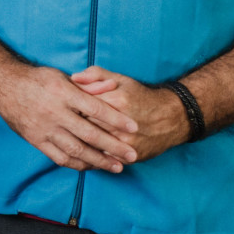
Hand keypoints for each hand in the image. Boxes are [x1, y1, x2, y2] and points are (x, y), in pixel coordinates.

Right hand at [0, 63, 138, 172]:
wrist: (3, 86)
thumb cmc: (37, 80)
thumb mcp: (61, 75)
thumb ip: (87, 84)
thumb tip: (114, 85)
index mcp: (62, 93)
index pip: (95, 108)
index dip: (116, 119)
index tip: (134, 128)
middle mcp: (54, 112)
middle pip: (89, 133)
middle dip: (114, 146)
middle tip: (132, 154)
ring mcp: (44, 128)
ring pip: (76, 149)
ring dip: (99, 160)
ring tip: (117, 167)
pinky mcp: (36, 140)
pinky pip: (60, 157)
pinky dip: (78, 164)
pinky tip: (91, 166)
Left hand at [72, 66, 189, 162]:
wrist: (172, 117)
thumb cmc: (141, 96)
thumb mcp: (120, 79)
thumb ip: (95, 75)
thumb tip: (73, 78)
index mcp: (117, 100)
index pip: (82, 105)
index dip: (69, 107)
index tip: (61, 107)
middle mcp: (122, 123)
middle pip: (85, 126)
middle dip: (71, 126)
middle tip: (61, 125)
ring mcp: (127, 142)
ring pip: (93, 145)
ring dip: (79, 143)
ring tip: (66, 139)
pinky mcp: (132, 156)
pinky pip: (105, 159)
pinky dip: (93, 156)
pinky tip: (82, 153)